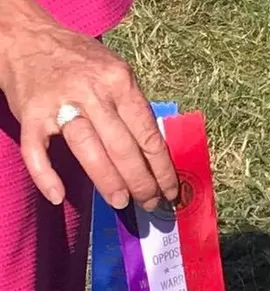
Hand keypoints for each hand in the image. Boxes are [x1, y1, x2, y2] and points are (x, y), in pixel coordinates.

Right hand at [0, 6, 178, 209]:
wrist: (28, 38)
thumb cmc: (81, 61)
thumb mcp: (116, 72)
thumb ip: (134, 107)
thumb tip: (156, 152)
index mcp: (119, 82)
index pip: (148, 135)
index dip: (162, 169)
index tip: (170, 190)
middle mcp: (92, 92)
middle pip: (123, 148)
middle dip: (141, 182)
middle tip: (151, 203)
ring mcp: (59, 104)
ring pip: (89, 151)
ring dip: (109, 182)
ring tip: (122, 202)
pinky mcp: (30, 115)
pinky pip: (37, 152)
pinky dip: (45, 176)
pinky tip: (57, 195)